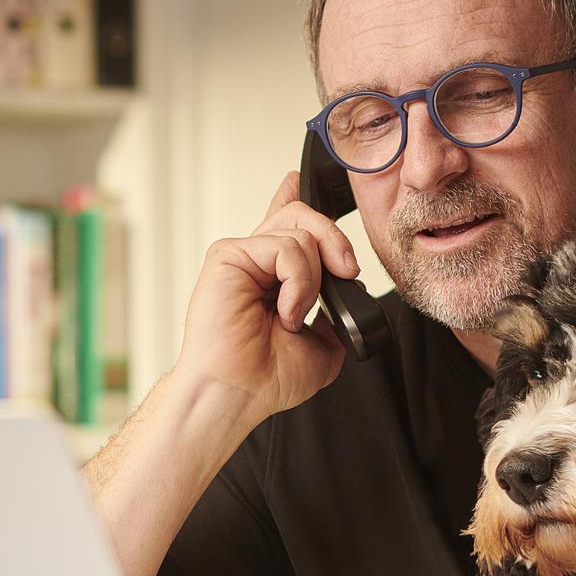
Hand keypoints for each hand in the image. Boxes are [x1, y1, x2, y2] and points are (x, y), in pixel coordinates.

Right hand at [170, 171, 358, 423]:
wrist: (239, 394)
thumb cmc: (268, 378)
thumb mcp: (325, 343)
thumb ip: (336, 310)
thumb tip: (347, 286)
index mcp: (271, 276)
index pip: (283, 224)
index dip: (291, 198)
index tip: (295, 182)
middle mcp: (255, 261)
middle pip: (302, 216)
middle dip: (336, 241)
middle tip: (346, 273)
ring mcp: (241, 256)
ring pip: (301, 231)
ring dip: (313, 279)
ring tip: (296, 315)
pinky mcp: (228, 255)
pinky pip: (285, 246)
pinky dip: (298, 281)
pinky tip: (285, 311)